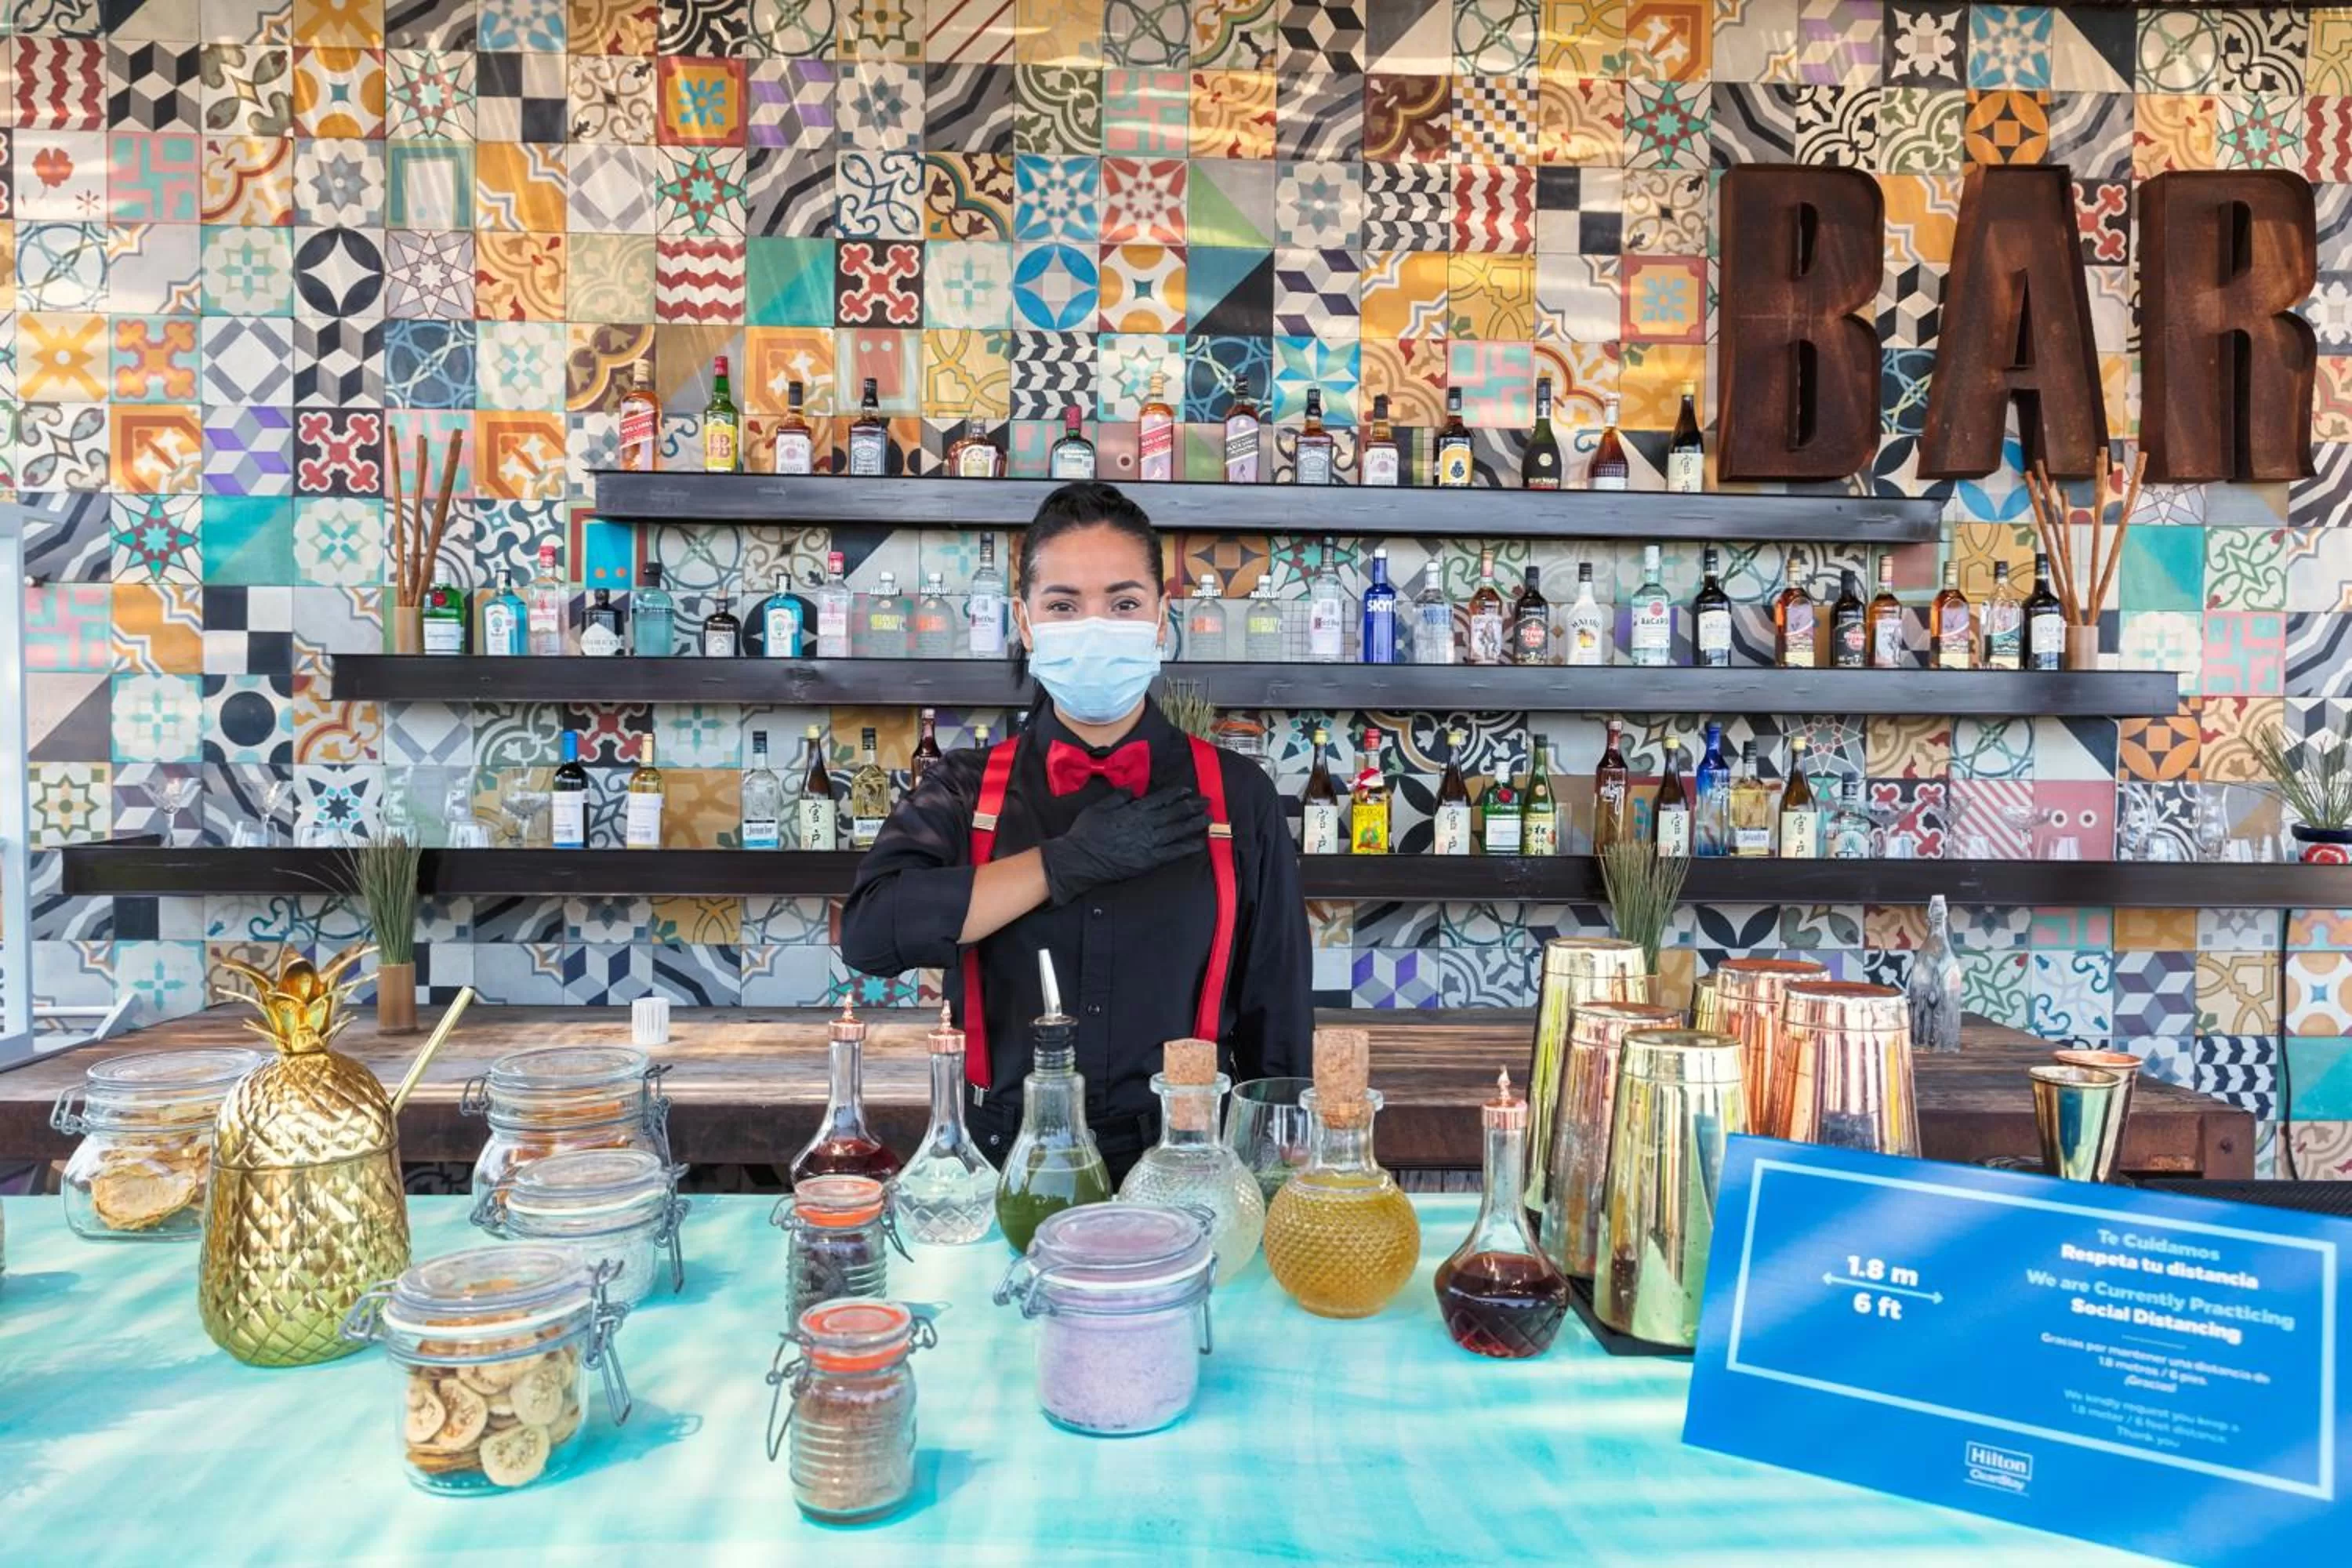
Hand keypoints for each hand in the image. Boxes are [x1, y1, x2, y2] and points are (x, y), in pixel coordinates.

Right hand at [1039, 787, 1208, 905]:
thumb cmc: (1086, 832)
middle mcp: (1145, 824)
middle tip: (1207, 801)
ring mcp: (1149, 843)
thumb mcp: (1098, 807)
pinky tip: (1199, 844)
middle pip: (1174, 813)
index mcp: (1133, 810)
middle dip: (1192, 806)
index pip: (1160, 799)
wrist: (1080, 859)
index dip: (1176, 794)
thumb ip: (1117, 797)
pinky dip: (1187, 847)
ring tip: (1208, 819)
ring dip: (1194, 824)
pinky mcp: (1149, 860)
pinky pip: (1173, 853)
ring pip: (1178, 831)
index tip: (1187, 790)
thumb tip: (1132, 790)